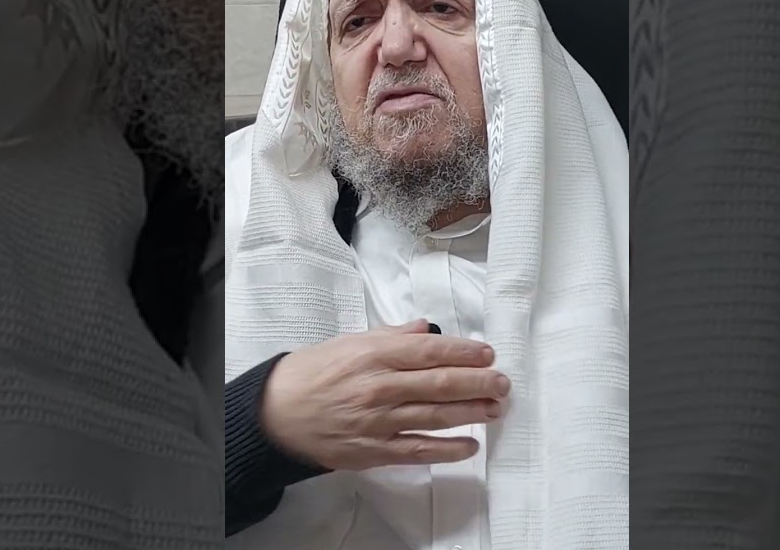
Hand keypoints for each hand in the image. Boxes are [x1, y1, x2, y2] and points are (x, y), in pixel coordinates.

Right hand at [260, 319, 509, 470]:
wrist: (278, 413)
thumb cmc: (313, 374)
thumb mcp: (350, 343)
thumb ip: (391, 336)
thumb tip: (427, 329)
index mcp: (374, 355)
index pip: (429, 351)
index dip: (463, 353)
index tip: (488, 354)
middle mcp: (379, 387)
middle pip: (440, 384)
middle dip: (478, 382)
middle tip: (502, 382)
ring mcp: (378, 422)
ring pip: (435, 416)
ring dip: (471, 413)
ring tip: (495, 408)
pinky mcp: (375, 451)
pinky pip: (419, 450)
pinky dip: (447, 449)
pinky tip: (470, 446)